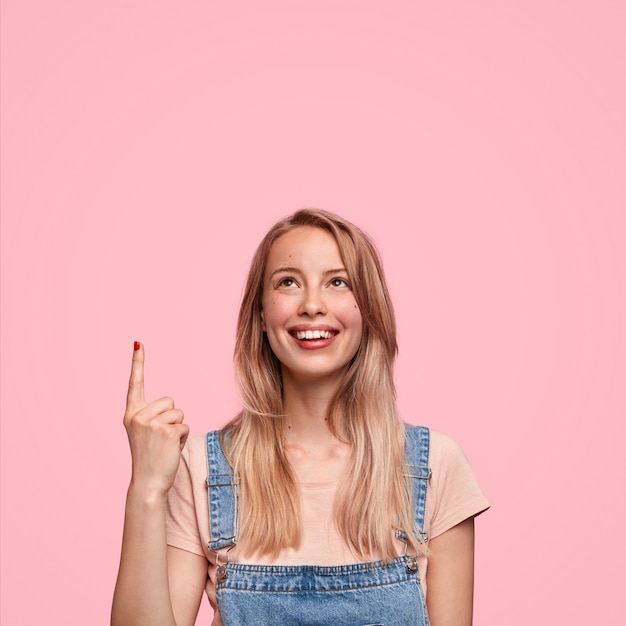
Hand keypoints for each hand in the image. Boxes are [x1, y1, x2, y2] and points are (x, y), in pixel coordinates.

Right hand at [123, 342, 188, 495]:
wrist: (147, 483)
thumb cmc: (150, 458)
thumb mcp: (145, 433)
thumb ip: (152, 416)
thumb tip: (170, 407)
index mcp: (131, 414)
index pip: (135, 383)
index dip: (137, 362)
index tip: (138, 343)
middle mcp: (138, 416)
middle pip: (169, 401)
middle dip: (171, 418)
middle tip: (160, 438)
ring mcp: (151, 423)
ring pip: (179, 413)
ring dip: (178, 429)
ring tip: (165, 445)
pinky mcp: (167, 431)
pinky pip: (185, 426)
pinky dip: (182, 439)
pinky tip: (170, 450)